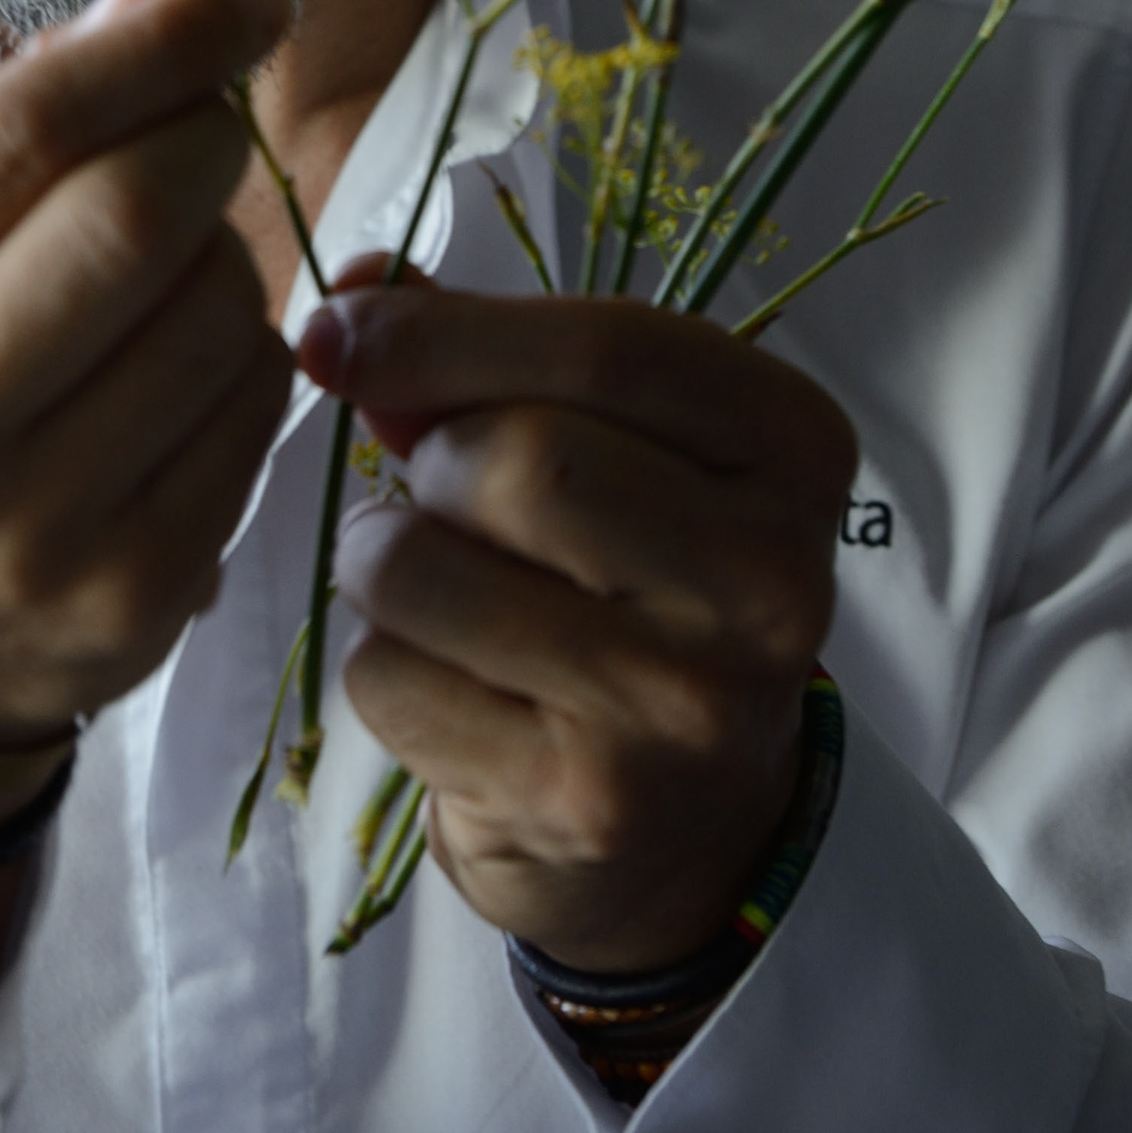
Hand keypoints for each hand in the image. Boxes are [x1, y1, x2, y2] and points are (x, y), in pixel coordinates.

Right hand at [0, 0, 292, 846]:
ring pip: (215, 309)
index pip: (21, 130)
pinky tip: (180, 369)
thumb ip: (23, 105)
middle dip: (207, 133)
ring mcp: (20, 540)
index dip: (160, 43)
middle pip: (132, 215)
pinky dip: (244, 352)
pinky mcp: (129, 603)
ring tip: (166, 268)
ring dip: (226, 249)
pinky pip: (254, 410)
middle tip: (212, 120)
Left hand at [297, 274, 856, 974]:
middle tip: (443, 502)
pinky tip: (454, 685)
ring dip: (379, 560)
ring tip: (432, 585)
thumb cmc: (626, 579)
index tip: (339, 333)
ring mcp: (682, 705)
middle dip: (432, 465)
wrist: (685, 824)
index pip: (609, 349)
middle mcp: (769, 579)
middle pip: (518, 461)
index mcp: (792, 448)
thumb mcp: (600, 438)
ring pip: (423, 567)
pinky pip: (391, 678)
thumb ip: (479, 352)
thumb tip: (344, 307)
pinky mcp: (586, 801)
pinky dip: (384, 665)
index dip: (444, 329)